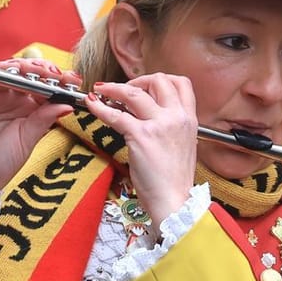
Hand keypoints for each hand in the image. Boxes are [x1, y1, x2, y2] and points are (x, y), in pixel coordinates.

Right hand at [0, 58, 73, 221]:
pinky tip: (11, 74)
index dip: (58, 81)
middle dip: (43, 70)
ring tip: (37, 71)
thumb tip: (68, 104)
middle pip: (27, 74)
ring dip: (23, 67)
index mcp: (27, 107)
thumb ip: (45, 119)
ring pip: (7, 70)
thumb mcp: (29, 139)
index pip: (43, 86)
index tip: (73, 80)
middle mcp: (10, 97)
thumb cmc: (2, 162)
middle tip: (56, 73)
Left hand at [86, 72, 198, 228]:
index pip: (181, 83)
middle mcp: (177, 117)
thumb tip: (151, 115)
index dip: (161, 79)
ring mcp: (159, 125)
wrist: (174, 201)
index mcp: (189, 119)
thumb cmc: (174, 180)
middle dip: (137, 80)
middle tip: (123, 89)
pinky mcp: (141, 136)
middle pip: (158, 80)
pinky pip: (115, 114)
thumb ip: (171, 127)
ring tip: (101, 89)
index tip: (145, 85)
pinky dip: (100, 107)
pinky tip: (92, 104)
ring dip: (114, 88)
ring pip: (134, 92)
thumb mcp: (183, 146)